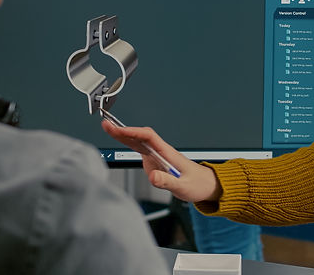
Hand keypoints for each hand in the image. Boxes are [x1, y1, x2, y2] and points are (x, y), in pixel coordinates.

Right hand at [102, 120, 220, 202]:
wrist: (206, 185)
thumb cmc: (197, 184)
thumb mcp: (183, 187)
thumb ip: (167, 182)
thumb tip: (152, 177)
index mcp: (168, 153)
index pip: (149, 137)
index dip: (134, 132)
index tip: (121, 131)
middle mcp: (162, 152)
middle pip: (140, 136)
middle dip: (123, 130)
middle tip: (107, 126)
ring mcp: (158, 156)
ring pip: (138, 141)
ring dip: (124, 135)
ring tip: (108, 129)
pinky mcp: (155, 162)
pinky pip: (140, 150)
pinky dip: (128, 144)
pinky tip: (120, 141)